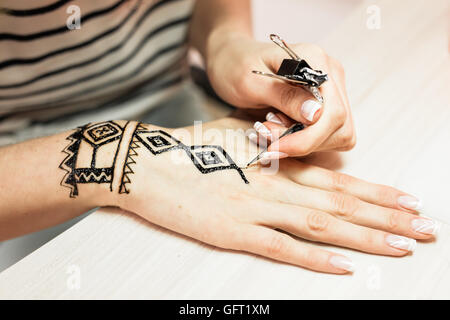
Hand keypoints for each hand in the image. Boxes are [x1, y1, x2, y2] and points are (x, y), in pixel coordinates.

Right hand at [114, 118, 437, 273]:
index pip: (337, 179)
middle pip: (341, 204)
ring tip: (401, 247)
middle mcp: (274, 186)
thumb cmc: (189, 149)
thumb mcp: (233, 139)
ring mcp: (255, 210)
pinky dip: (315, 259)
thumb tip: (292, 152)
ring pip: (321, 224)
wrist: (146, 163)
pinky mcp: (233, 232)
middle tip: (424, 228)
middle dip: (386, 218)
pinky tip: (344, 268)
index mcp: (274, 164)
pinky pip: (282, 248)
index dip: (375, 192)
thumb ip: (268, 150)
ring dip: (364, 238)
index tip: (407, 201)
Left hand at [206, 33, 354, 155]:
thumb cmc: (236, 65)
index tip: (276, 146)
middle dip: (302, 141)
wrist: (232, 59)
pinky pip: (326, 135)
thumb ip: (284, 96)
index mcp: (316, 61)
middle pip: (339, 126)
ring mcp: (331, 90)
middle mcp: (331, 74)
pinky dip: (303, 140)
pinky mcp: (325, 105)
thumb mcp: (250, 82)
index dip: (308, 138)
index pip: (333, 111)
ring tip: (269, 128)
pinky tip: (280, 129)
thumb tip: (316, 113)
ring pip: (336, 135)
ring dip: (302, 141)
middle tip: (266, 132)